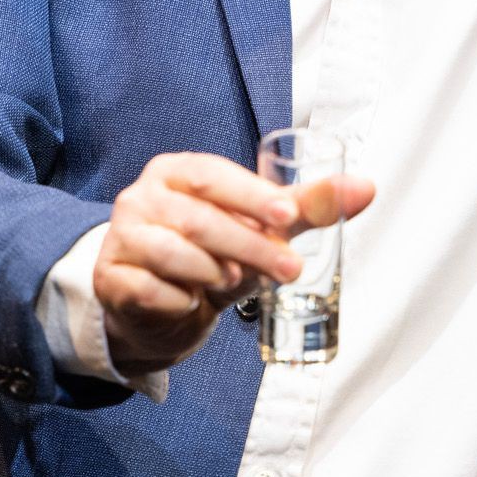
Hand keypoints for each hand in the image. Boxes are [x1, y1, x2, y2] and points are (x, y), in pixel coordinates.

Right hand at [95, 151, 376, 373]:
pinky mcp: (111, 279)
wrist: (161, 305)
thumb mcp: (259, 228)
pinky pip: (150, 290)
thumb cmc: (213, 254)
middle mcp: (141, 198)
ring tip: (234, 281)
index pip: (212, 174)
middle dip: (249, 245)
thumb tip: (365, 188)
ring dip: (213, 272)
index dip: (250, 195)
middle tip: (289, 270)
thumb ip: (307, 207)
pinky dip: (181, 300)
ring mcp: (121, 238)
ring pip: (172, 254)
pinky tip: (192, 302)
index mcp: (176, 171)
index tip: (287, 216)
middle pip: (197, 218)